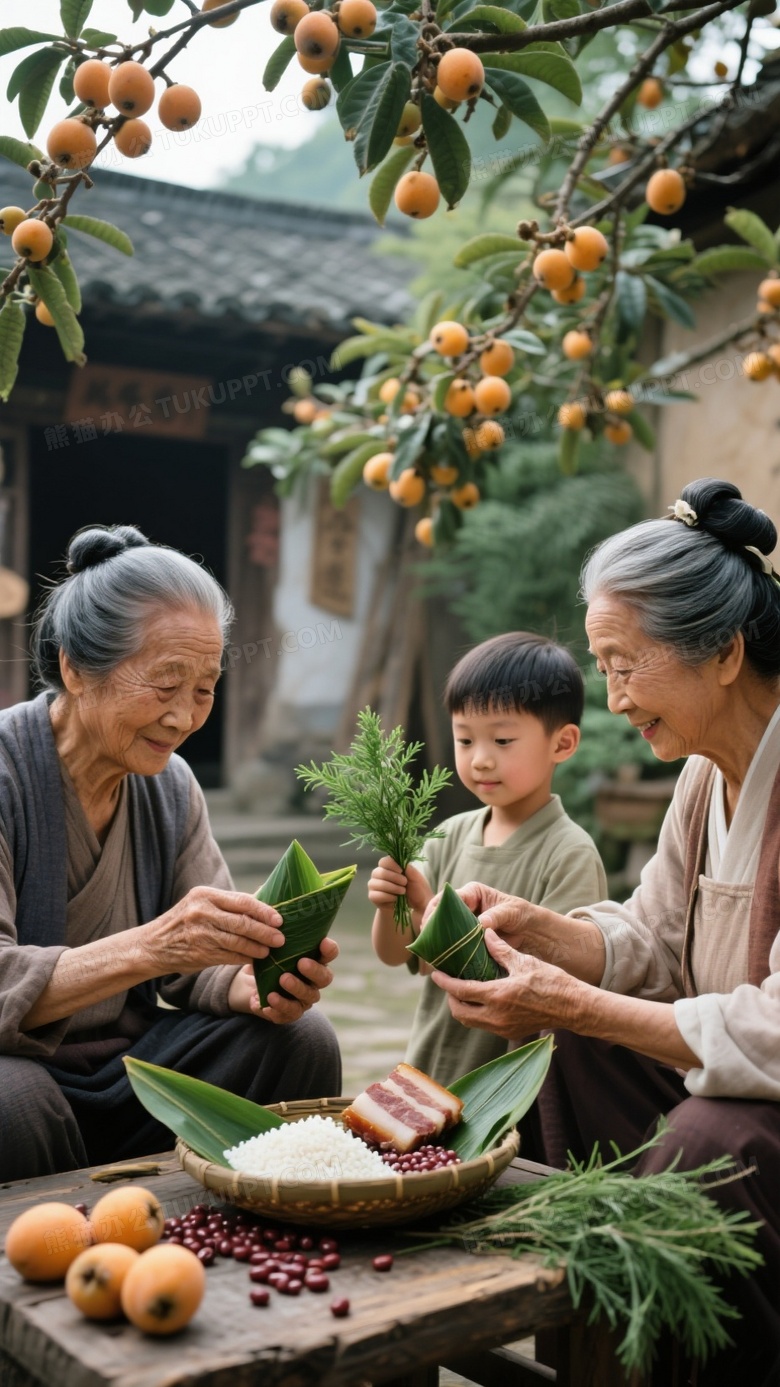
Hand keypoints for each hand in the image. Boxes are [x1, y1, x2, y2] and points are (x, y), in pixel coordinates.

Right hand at [143, 886, 285, 975]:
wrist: (153, 945)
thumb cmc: (185, 921)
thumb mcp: (201, 903)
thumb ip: (229, 903)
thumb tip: (264, 898)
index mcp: (205, 895)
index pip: (242, 901)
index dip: (264, 911)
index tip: (279, 919)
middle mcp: (202, 912)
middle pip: (242, 922)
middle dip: (264, 931)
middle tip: (281, 938)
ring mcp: (200, 934)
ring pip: (237, 941)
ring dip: (257, 947)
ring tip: (269, 950)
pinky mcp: (200, 954)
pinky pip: (229, 956)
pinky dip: (244, 958)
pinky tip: (253, 959)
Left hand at [229, 937, 338, 1025]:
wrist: (251, 982)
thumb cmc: (268, 957)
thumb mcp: (270, 942)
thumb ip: (276, 929)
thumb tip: (273, 907)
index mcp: (314, 959)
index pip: (330, 953)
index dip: (330, 949)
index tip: (323, 942)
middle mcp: (314, 980)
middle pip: (325, 978)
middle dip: (314, 970)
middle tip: (301, 963)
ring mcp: (304, 998)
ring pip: (308, 997)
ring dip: (296, 988)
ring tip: (281, 980)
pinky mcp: (290, 1013)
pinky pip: (288, 1014)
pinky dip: (278, 1008)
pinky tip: (266, 1001)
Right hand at [368, 857, 431, 917]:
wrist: (413, 906)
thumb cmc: (414, 889)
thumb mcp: (416, 878)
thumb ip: (410, 870)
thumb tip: (403, 865)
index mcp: (388, 866)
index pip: (384, 861)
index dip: (392, 865)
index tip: (401, 870)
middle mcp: (378, 873)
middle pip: (380, 872)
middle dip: (395, 878)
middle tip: (405, 883)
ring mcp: (374, 884)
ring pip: (378, 884)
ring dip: (393, 888)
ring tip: (402, 891)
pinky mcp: (373, 896)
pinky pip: (377, 895)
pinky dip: (388, 897)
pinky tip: (396, 899)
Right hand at [422, 880, 534, 952]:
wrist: (529, 931)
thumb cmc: (521, 914)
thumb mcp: (511, 912)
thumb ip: (496, 916)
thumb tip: (481, 923)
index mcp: (472, 893)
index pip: (448, 898)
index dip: (436, 910)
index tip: (429, 924)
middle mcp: (464, 905)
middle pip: (439, 913)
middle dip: (431, 926)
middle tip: (426, 941)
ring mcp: (463, 922)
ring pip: (443, 929)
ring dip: (436, 940)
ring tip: (430, 952)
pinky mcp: (466, 938)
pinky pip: (452, 942)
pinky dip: (446, 950)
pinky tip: (441, 960)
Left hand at [431, 929, 582, 1038]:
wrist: (573, 1007)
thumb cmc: (552, 981)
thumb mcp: (524, 961)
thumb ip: (500, 950)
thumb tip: (485, 933)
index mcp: (497, 995)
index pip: (460, 990)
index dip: (444, 982)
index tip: (435, 974)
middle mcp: (496, 1016)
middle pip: (459, 1012)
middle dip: (451, 997)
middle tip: (451, 982)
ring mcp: (503, 1028)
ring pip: (471, 1022)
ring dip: (463, 1008)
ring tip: (465, 991)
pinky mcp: (511, 1033)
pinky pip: (485, 1025)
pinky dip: (478, 1014)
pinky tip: (484, 1000)